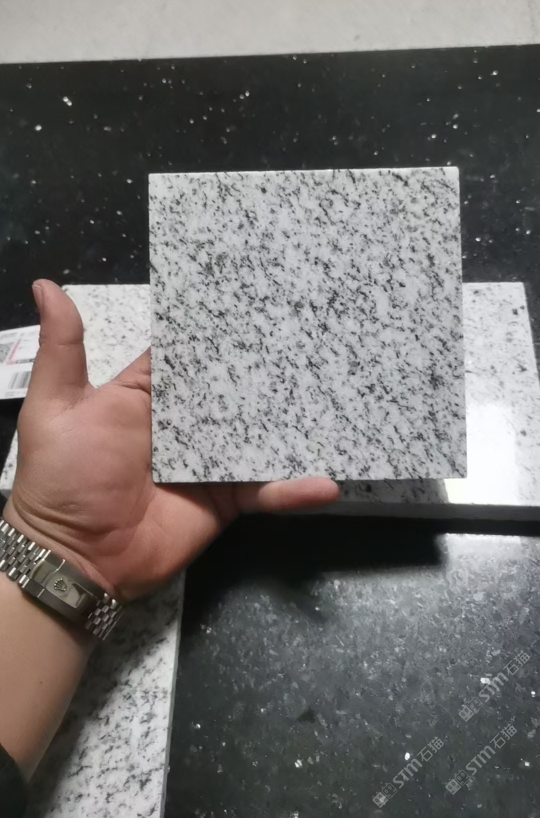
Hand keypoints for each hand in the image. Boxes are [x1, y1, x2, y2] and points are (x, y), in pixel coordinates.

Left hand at [4, 281, 337, 599]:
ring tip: (339, 394)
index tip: (262, 298)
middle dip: (271, 369)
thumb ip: (64, 347)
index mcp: (152, 394)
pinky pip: (265, 490)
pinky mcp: (228, 500)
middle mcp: (188, 424)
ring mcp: (212, 462)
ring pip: (259, 435)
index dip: (221, 331)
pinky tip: (328, 481)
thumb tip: (46, 284)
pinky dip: (294, 489)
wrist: (75, 558)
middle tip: (319, 336)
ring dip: (294, 421)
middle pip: (236, 391)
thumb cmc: (64, 476)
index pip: (192, 355)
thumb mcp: (58, 404)